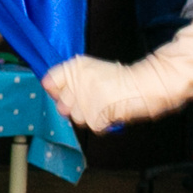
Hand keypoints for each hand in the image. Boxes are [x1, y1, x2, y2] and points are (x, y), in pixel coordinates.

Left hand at [43, 53, 183, 132]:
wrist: (143, 85)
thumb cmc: (119, 78)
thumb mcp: (91, 69)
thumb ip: (70, 78)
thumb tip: (52, 90)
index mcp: (74, 66)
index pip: (49, 82)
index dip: (56, 91)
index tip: (63, 93)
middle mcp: (76, 81)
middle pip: (61, 104)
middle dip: (74, 106)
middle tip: (91, 101)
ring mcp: (84, 99)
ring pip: (75, 117)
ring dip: (87, 115)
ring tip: (102, 105)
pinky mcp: (94, 115)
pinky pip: (91, 125)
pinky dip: (101, 123)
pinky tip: (109, 112)